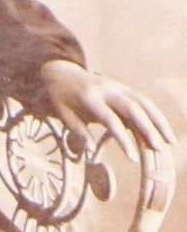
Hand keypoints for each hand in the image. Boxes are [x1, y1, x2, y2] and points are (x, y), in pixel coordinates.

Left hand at [40, 58, 174, 158]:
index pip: (111, 120)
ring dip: (159, 121)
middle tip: (159, 148)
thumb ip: (79, 131)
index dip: (123, 139)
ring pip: (144, 103)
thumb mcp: (64, 115)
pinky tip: (163, 129)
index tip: (132, 157)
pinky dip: (155, 114)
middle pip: (134, 109)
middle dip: (149, 129)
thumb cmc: (61, 98)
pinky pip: (144, 101)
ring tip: (169, 140)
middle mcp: (109, 90)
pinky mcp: (125, 88)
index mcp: (90, 98)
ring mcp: (119, 87)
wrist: (62, 73)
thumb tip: (91, 151)